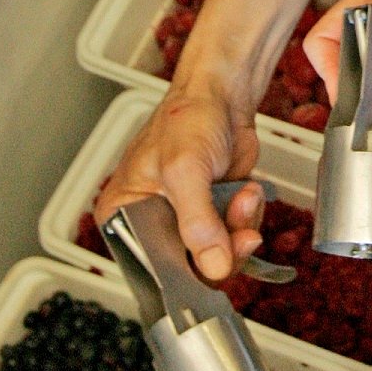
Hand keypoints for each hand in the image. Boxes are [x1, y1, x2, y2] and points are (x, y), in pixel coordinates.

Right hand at [93, 73, 265, 283]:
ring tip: (243, 196)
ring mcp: (186, 219)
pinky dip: (247, 218)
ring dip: (239, 228)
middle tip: (241, 234)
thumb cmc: (187, 118)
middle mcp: (151, 221)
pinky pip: (235, 235)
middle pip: (187, 266)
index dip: (182, 274)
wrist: (223, 96)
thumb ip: (197, 221)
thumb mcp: (184, 170)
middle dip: (221, 250)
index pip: (149, 265)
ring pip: (217, 253)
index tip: (211, 269)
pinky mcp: (215, 212)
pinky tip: (246, 192)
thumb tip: (214, 264)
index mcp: (124, 214)